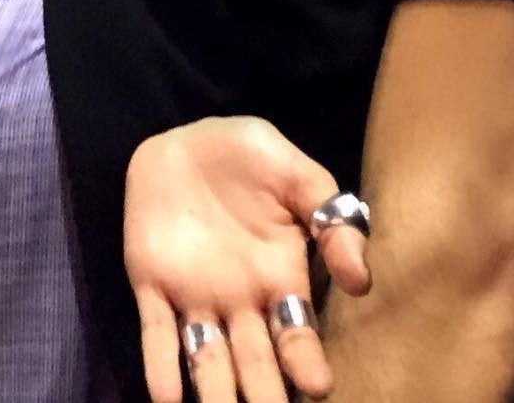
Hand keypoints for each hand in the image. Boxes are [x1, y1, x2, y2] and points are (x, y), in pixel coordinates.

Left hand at [125, 117, 369, 402]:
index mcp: (281, 281)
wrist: (187, 137)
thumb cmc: (250, 157)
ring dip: (215, 397)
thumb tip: (361, 280)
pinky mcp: (152, 283)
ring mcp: (195, 298)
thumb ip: (331, 220)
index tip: (318, 385)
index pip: (297, 339)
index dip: (306, 365)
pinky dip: (161, 368)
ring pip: (208, 363)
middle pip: (255, 366)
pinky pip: (157, 334)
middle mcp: (241, 304)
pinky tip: (169, 399)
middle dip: (264, 396)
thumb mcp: (298, 176)